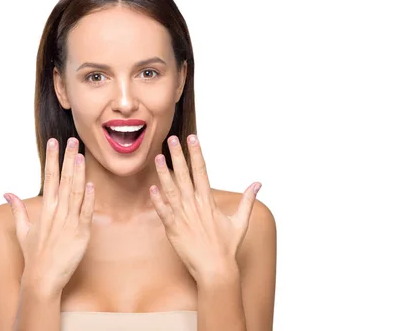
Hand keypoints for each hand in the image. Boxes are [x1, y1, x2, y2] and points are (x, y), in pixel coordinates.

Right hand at [3, 137, 94, 297]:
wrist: (42, 278)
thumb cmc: (34, 256)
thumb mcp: (23, 230)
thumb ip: (18, 209)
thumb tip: (7, 193)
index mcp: (45, 209)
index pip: (49, 177)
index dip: (52, 158)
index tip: (53, 142)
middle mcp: (56, 212)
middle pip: (63, 179)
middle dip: (67, 158)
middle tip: (71, 139)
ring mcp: (69, 222)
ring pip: (75, 192)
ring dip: (78, 172)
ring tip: (80, 154)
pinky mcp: (80, 233)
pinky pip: (85, 212)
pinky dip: (88, 198)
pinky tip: (90, 184)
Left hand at [149, 134, 260, 283]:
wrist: (216, 270)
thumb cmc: (227, 247)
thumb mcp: (240, 222)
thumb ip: (247, 201)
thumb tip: (257, 184)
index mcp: (209, 202)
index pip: (201, 171)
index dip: (196, 153)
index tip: (192, 138)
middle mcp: (195, 206)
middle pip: (184, 175)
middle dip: (177, 156)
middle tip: (171, 139)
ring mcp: (183, 217)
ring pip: (171, 190)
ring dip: (164, 173)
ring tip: (158, 157)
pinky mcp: (173, 229)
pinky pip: (163, 212)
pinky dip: (157, 200)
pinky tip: (152, 188)